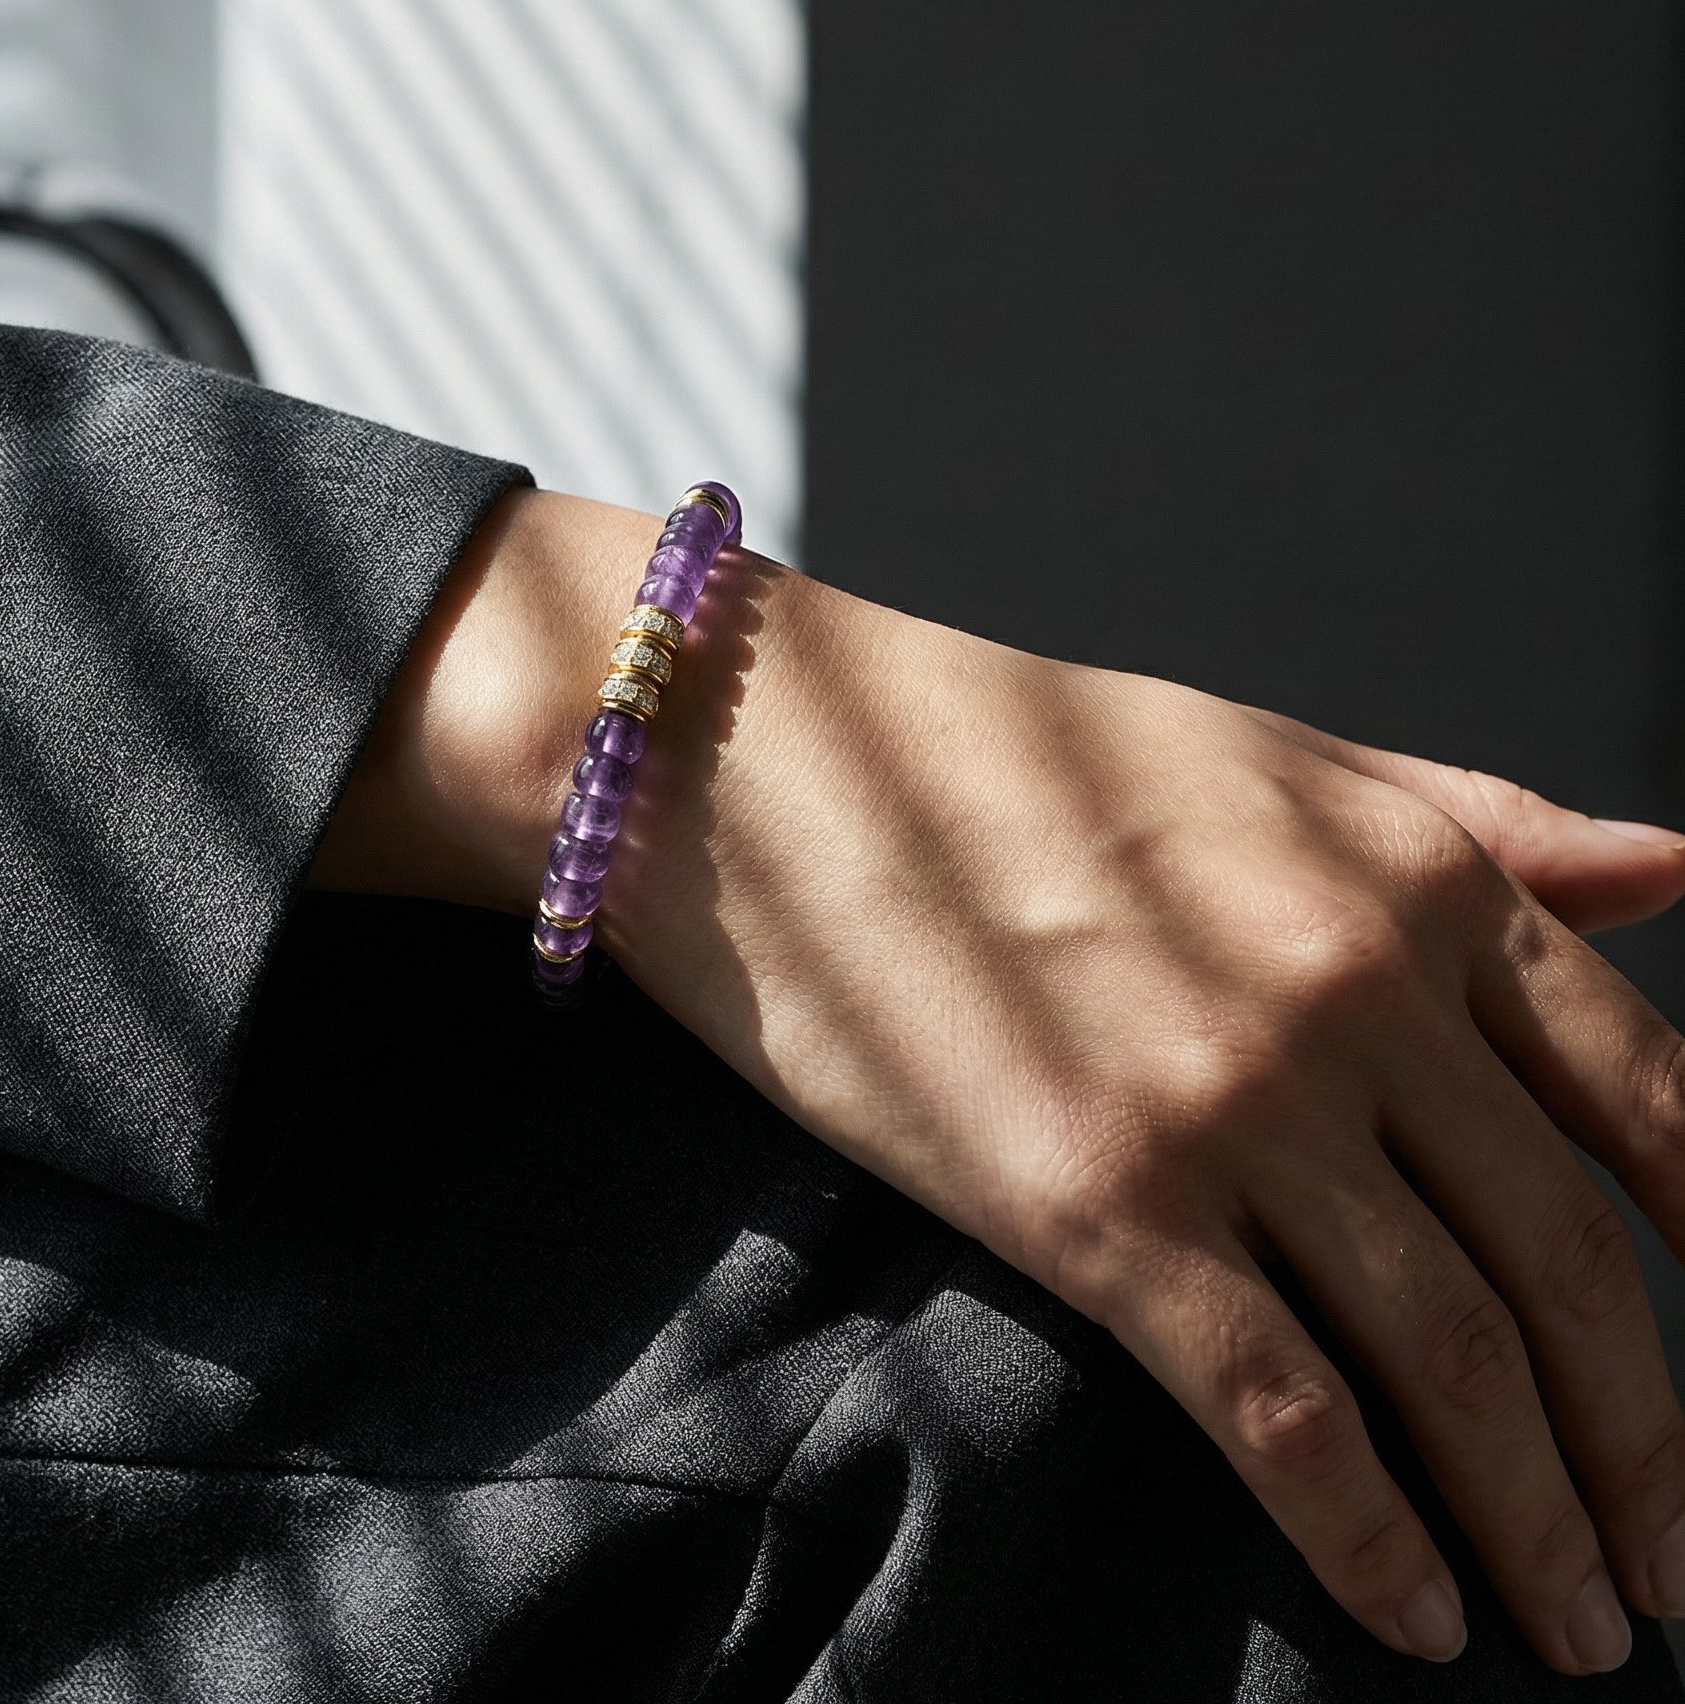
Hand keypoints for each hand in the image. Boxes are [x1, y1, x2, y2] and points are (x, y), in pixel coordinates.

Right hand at [313, 486, 1684, 1673]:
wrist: (770, 758)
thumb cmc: (1003, 748)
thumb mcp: (1260, 750)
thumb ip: (1472, 821)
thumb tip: (1674, 869)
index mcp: (1408, 877)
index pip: (1648, 1100)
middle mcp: (1350, 989)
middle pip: (1568, 1266)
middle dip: (1646, 1449)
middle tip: (1666, 1566)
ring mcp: (1230, 1102)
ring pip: (1452, 1360)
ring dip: (1538, 1521)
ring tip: (1571, 1621)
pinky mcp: (1096, 1201)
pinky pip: (1281, 1410)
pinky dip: (1366, 1535)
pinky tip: (1407, 1611)